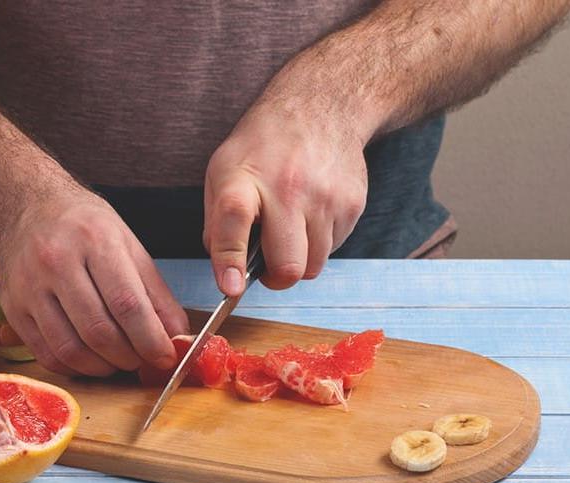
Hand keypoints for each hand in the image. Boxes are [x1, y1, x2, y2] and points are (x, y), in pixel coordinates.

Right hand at [0, 189, 188, 375]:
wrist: (25, 207)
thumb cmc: (82, 226)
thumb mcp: (127, 244)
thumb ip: (155, 292)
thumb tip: (176, 337)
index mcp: (94, 239)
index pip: (127, 303)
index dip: (150, 339)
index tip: (165, 357)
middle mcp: (56, 262)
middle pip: (99, 331)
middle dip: (129, 357)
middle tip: (142, 361)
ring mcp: (29, 287)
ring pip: (71, 349)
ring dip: (103, 368)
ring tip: (118, 362)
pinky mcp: (12, 308)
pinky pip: (46, 354)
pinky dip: (75, 368)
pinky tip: (89, 360)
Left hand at [204, 101, 368, 295]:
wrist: (321, 107)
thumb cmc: (263, 146)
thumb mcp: (223, 172)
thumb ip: (217, 224)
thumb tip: (227, 273)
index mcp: (244, 179)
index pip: (235, 221)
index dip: (231, 259)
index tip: (232, 288)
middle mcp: (287, 188)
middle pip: (287, 264)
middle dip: (275, 277)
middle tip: (267, 264)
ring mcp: (325, 197)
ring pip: (312, 266)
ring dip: (297, 260)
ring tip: (289, 230)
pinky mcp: (352, 205)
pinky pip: (332, 250)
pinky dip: (318, 243)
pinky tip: (311, 214)